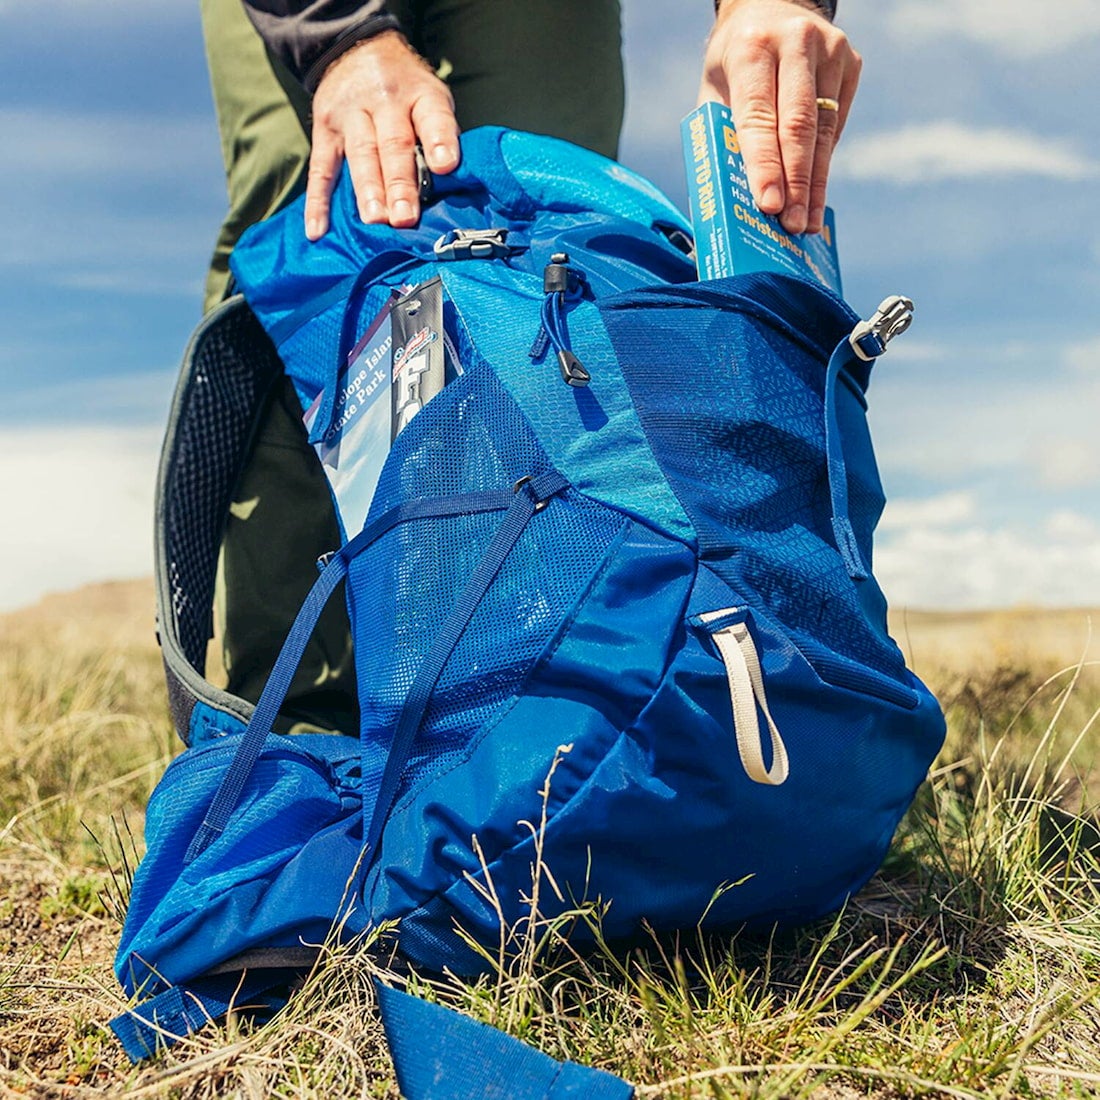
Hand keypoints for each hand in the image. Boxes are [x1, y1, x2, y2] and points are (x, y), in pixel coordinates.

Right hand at [306, 30, 460, 238]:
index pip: (432, 116)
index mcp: (419, 95)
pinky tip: (317, 229)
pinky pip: (321, 169)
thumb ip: (438, 137)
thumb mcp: (430, 98)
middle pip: (393, 144)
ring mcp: (351, 115)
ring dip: (368, 190)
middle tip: (405, 217)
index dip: (440, 140)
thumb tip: (448, 190)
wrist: (355, 50)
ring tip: (375, 220)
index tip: (446, 166)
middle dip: (399, 183)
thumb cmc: (405, 92)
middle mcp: (384, 101)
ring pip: (360, 155)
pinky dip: (318, 201)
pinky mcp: (324, 130)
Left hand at [699, 0, 859, 234]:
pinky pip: (835, 125)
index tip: (768, 206)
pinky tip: (815, 196)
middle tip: (792, 225)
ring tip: (807, 222)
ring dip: (815, 183)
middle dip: (796, 183)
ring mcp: (830, 50)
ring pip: (824, 131)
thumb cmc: (734, 62)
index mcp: (752, 48)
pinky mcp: (851, 63)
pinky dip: (823, 164)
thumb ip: (719, 136)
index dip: (765, 165)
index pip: (759, 117)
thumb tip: (723, 202)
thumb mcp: (714, 89)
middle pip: (799, 126)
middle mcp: (795, 43)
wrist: (771, 5)